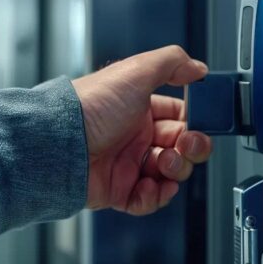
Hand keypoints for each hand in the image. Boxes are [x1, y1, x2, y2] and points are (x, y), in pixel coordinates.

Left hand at [72, 45, 212, 214]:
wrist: (59, 143)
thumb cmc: (89, 106)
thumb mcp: (135, 71)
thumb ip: (171, 63)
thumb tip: (198, 68)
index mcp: (140, 109)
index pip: (181, 117)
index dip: (196, 122)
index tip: (203, 123)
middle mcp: (135, 136)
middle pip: (180, 147)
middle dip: (191, 148)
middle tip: (186, 145)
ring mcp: (127, 165)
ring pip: (169, 174)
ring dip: (176, 171)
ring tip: (164, 163)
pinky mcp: (117, 191)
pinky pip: (147, 200)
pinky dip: (154, 197)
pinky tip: (149, 185)